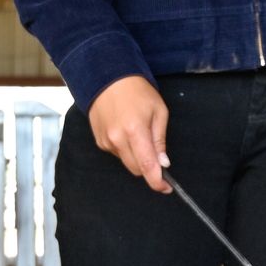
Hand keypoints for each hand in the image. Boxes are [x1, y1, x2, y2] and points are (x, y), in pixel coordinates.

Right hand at [88, 74, 169, 189]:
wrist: (107, 78)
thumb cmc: (137, 91)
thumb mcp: (158, 111)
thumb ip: (160, 140)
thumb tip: (163, 164)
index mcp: (135, 131)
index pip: (147, 166)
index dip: (157, 182)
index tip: (166, 188)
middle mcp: (117, 139)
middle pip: (136, 170)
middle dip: (149, 168)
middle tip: (157, 156)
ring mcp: (106, 141)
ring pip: (126, 162)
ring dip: (136, 157)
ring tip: (138, 133)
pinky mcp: (99, 141)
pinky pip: (117, 154)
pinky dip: (125, 149)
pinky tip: (126, 131)